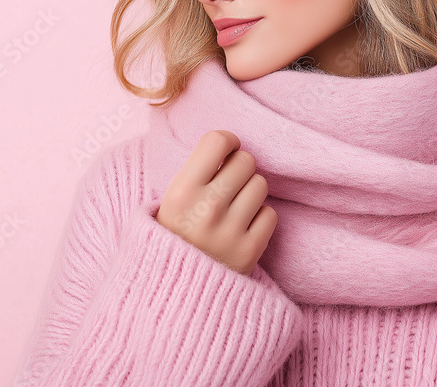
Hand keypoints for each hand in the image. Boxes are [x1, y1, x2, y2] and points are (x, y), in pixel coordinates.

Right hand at [155, 130, 276, 275]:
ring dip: (250, 193)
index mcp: (181, 191)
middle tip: (228, 185)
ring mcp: (230, 231)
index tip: (225, 153)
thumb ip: (193, 173)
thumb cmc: (172, 239)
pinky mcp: (249, 251)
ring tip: (233, 208)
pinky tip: (241, 228)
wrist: (172, 294)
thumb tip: (227, 145)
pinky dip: (259, 219)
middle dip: (239, 169)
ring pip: (260, 185)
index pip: (218, 141)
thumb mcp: (166, 203)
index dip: (226, 143)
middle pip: (245, 161)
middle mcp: (206, 208)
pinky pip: (270, 214)